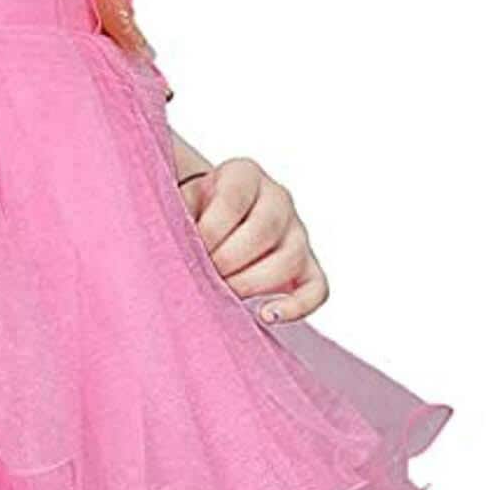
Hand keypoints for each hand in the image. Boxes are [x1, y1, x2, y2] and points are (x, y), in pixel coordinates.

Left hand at [177, 155, 328, 322]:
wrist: (206, 221)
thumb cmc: (189, 213)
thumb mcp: (178, 203)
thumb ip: (178, 217)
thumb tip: (173, 248)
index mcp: (243, 174)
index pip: (233, 200)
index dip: (210, 231)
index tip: (191, 249)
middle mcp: (277, 198)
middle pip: (265, 230)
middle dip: (228, 260)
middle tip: (203, 274)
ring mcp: (297, 233)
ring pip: (290, 259)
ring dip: (252, 283)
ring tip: (223, 294)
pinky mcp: (307, 266)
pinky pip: (316, 289)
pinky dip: (296, 307)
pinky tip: (265, 315)